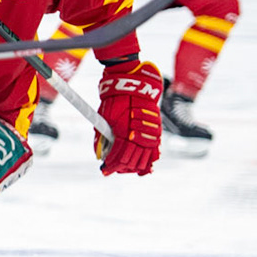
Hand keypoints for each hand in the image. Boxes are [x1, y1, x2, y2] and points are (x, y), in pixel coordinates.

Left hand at [94, 59, 163, 175]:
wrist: (134, 86)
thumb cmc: (116, 101)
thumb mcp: (105, 118)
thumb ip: (102, 136)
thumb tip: (99, 155)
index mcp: (124, 130)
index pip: (119, 156)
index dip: (111, 165)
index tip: (104, 170)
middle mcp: (139, 133)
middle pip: (132, 160)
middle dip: (121, 167)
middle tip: (113, 169)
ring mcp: (151, 132)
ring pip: (145, 157)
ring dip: (134, 165)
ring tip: (126, 168)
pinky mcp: (157, 130)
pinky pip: (155, 150)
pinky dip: (149, 160)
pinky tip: (144, 168)